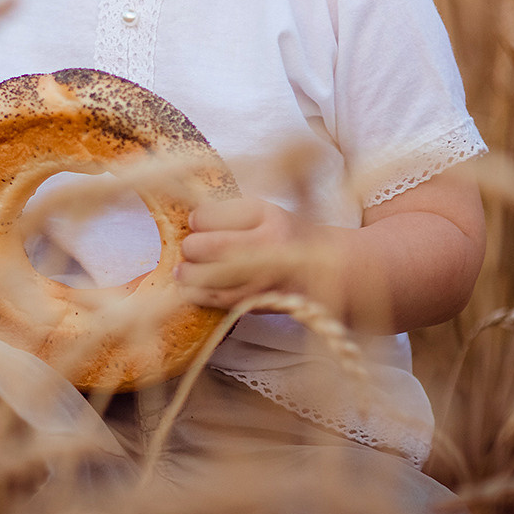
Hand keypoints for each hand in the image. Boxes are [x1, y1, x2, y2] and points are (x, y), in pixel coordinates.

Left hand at [174, 196, 333, 310]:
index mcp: (268, 215)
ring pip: (211, 278)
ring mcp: (266, 277)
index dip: (198, 219)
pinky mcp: (262, 301)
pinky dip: (198, 295)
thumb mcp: (264, 212)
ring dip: (189, 274)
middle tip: (190, 248)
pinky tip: (190, 289)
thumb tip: (187, 223)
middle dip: (191, 248)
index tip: (196, 222)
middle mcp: (269, 245)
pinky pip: (220, 300)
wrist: (331, 268)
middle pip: (210, 247)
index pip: (214, 215)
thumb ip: (228, 214)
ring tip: (182, 271)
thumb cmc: (287, 234)